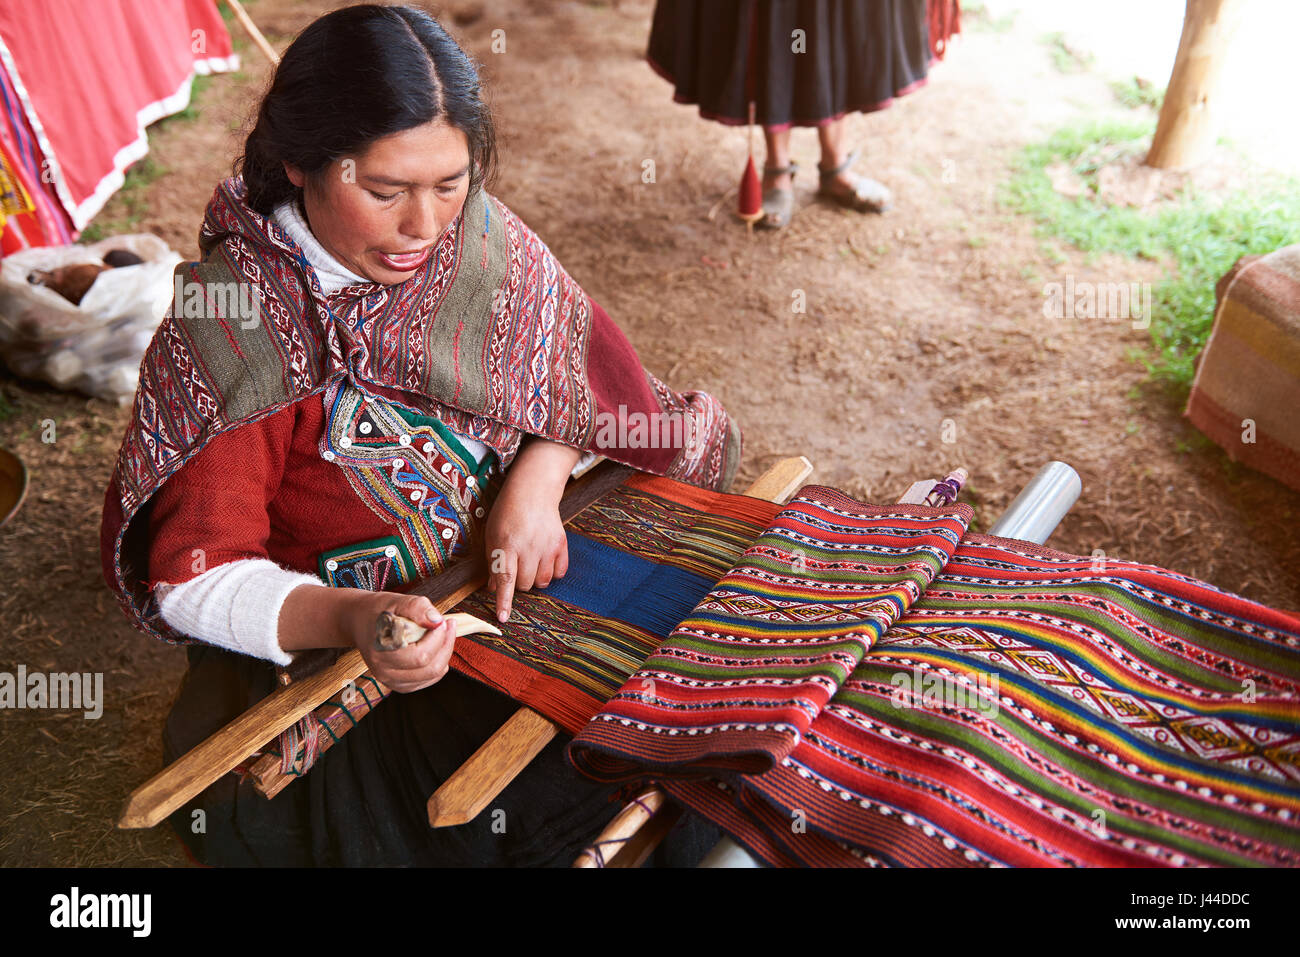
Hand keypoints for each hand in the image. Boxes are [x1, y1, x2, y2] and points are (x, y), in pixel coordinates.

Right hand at [346, 591, 456, 692]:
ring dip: (444, 654)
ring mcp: (391, 680)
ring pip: (432, 675)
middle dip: (445, 645)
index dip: (438, 638)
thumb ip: (418, 608)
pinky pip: (428, 680)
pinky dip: (437, 664)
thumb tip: (437, 620)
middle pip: (430, 668)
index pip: (421, 655)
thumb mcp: (397, 601)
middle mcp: (384, 670)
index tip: (443, 621)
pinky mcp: (399, 684)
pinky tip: (435, 648)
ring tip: (443, 634)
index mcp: (382, 651)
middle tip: (448, 625)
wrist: (359, 621)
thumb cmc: (379, 611)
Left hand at [484, 437, 579, 621]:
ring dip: (534, 579)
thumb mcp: (492, 535)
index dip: (504, 601)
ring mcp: (547, 546)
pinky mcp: (561, 544)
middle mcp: (528, 547)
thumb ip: (493, 563)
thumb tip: (494, 589)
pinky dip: (552, 572)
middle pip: (524, 585)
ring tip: (529, 563)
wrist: (533, 491)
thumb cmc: (507, 514)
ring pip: (542, 582)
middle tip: (516, 566)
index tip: (503, 618)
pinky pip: (559, 573)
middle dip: (518, 582)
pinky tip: (544, 560)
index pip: (505, 579)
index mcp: (506, 545)